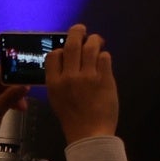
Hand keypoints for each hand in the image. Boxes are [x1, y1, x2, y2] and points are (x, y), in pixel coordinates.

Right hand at [32, 26, 114, 142]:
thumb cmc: (72, 116)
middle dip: (77, 32)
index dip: (61, 48)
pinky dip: (104, 55)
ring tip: (97, 40)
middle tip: (81, 28)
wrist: (89, 132)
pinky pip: (105, 58)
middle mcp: (69, 76)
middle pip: (72, 45)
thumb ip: (60, 79)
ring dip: (95, 40)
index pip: (54, 55)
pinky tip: (104, 59)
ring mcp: (88, 76)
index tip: (67, 48)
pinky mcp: (105, 78)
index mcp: (53, 82)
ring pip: (91, 47)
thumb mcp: (57, 97)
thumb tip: (66, 61)